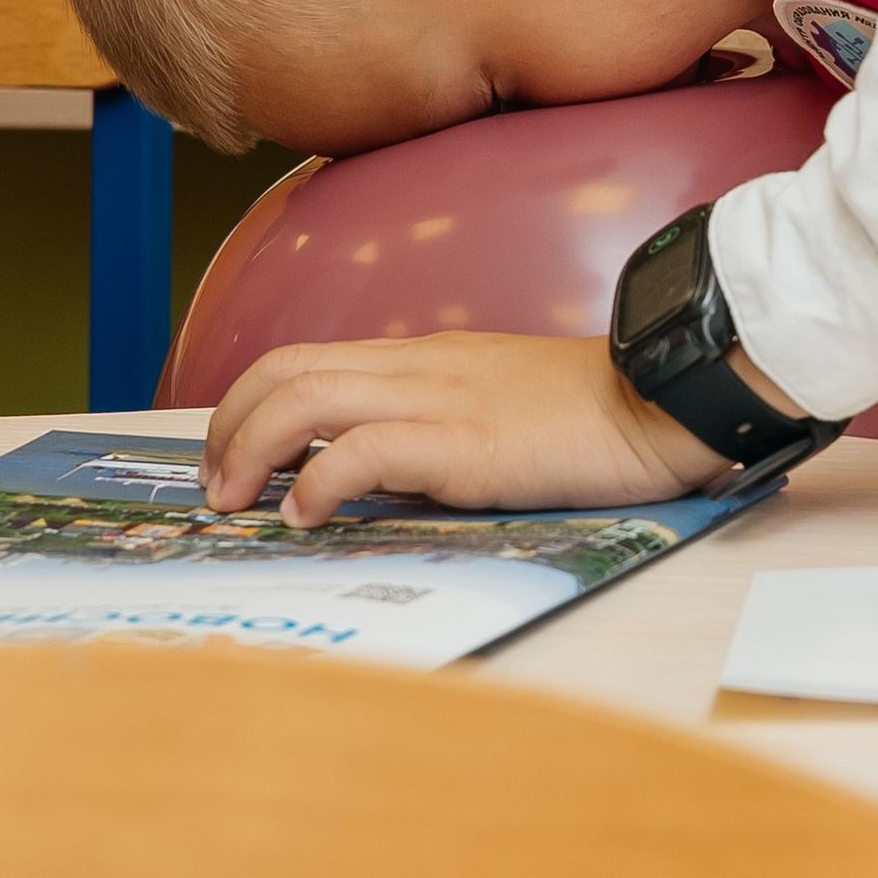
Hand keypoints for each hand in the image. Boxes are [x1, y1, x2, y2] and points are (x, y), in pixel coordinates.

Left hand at [202, 330, 716, 525]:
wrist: (662, 396)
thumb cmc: (594, 414)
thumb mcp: (497, 408)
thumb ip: (437, 428)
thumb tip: (378, 474)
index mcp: (423, 361)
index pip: (303, 360)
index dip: (245, 408)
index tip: (231, 462)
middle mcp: (416, 368)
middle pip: (282, 371)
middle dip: (225, 429)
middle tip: (215, 489)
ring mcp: (437, 400)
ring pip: (303, 399)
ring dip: (248, 452)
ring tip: (239, 505)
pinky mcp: (463, 443)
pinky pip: (361, 450)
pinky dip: (316, 483)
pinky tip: (306, 517)